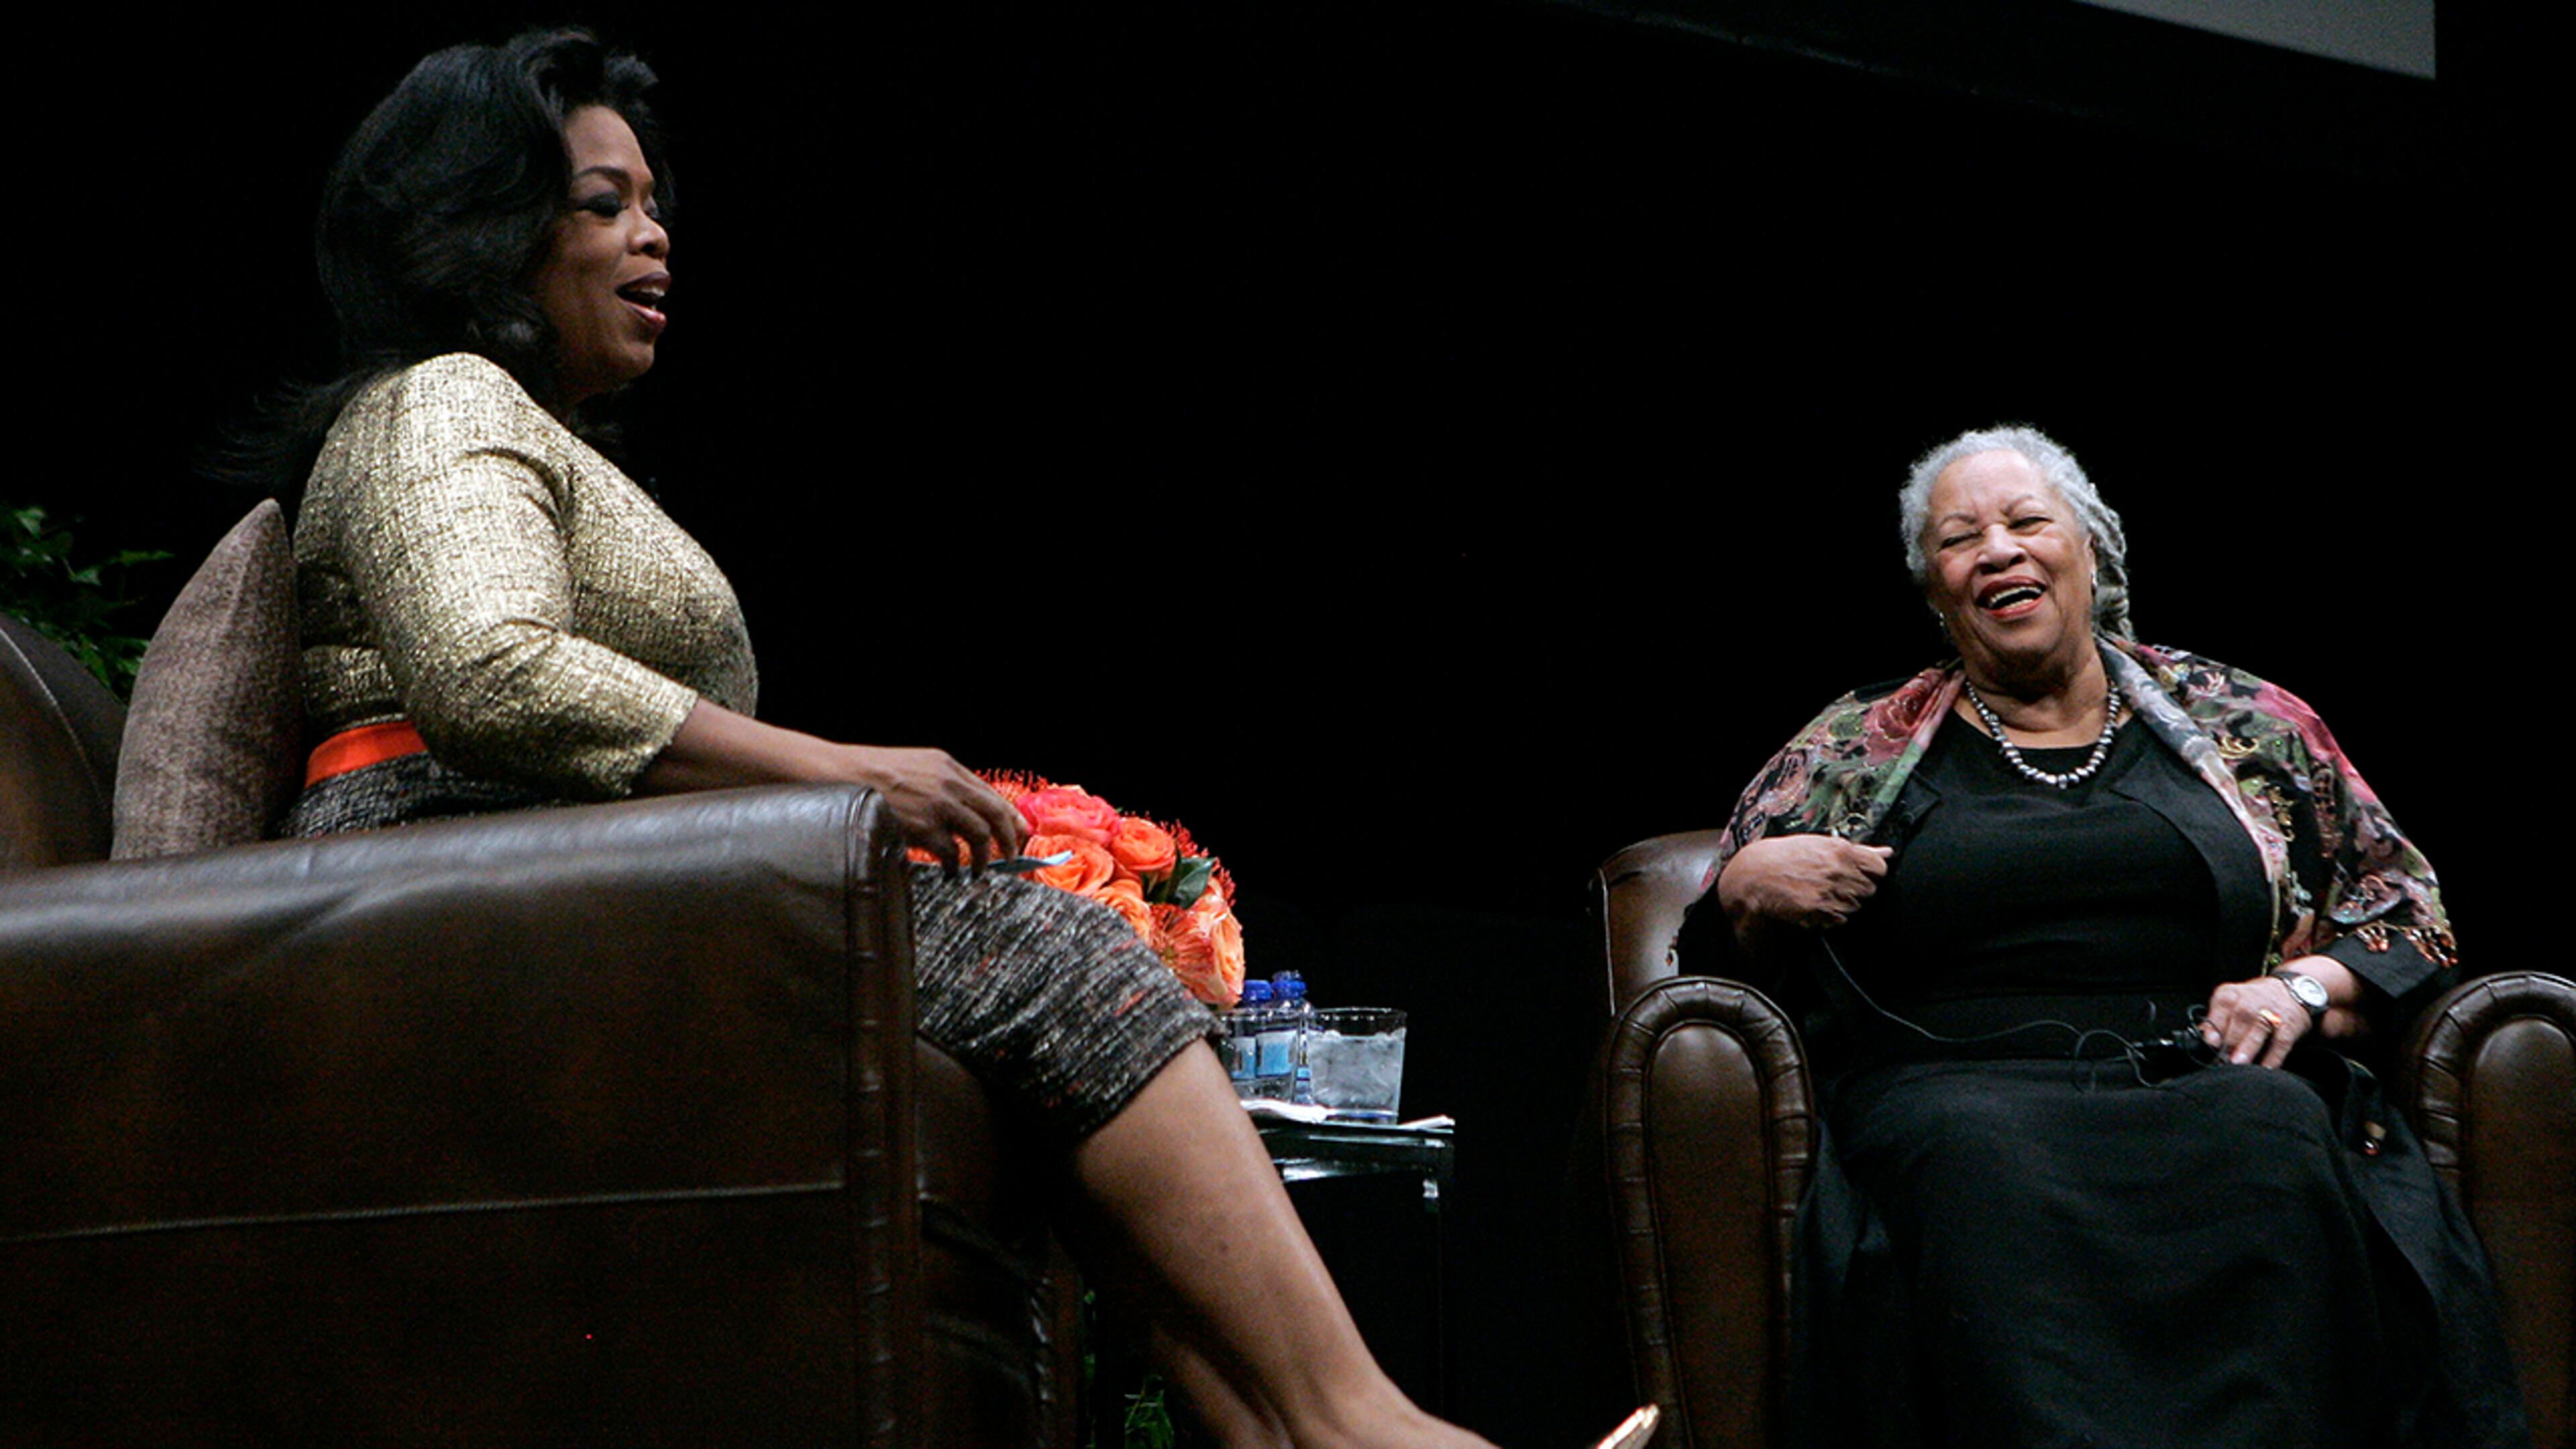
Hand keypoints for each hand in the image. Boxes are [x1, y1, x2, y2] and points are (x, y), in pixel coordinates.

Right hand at [839, 743, 1025, 870]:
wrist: (839, 774)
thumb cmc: (872, 774)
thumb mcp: (914, 766)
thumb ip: (941, 784)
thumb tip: (967, 811)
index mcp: (947, 767)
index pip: (991, 793)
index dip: (1010, 817)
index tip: (1020, 833)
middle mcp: (948, 783)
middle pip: (995, 813)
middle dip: (1010, 838)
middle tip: (1011, 857)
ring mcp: (936, 804)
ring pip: (980, 834)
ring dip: (984, 857)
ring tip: (979, 870)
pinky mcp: (922, 826)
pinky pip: (951, 853)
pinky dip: (955, 866)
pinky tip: (950, 873)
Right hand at [1717, 835, 1893, 932]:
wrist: (1756, 876)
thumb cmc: (1787, 856)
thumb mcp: (1821, 844)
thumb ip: (1859, 850)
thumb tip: (1887, 852)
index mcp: (1841, 851)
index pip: (1880, 869)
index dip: (1871, 873)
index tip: (1860, 873)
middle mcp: (1838, 871)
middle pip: (1870, 890)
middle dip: (1856, 888)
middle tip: (1835, 883)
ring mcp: (1829, 893)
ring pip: (1856, 907)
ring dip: (1843, 903)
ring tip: (1822, 893)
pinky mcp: (1819, 911)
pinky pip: (1840, 920)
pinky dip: (1831, 915)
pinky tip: (1816, 904)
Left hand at [2200, 956, 2362, 1066]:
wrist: (2291, 989)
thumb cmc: (2254, 1000)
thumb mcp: (2231, 1001)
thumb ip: (2215, 1019)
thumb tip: (2200, 1038)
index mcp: (2229, 996)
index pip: (2217, 1015)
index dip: (2213, 1033)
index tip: (2211, 1046)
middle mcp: (2248, 1002)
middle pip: (2236, 1024)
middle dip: (2228, 1045)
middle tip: (2222, 1061)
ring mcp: (2270, 1013)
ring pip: (2257, 1031)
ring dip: (2247, 1048)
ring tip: (2238, 1063)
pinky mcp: (2288, 1026)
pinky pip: (2280, 1043)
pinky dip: (2273, 1057)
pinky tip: (2265, 1068)